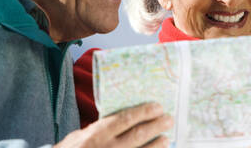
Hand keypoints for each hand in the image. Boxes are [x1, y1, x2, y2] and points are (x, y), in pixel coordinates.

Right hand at [54, 102, 172, 147]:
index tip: (158, 106)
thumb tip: (124, 118)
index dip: (144, 112)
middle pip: (138, 135)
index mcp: (98, 134)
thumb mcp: (81, 134)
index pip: (126, 119)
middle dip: (156, 126)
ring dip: (157, 145)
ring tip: (166, 138)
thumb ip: (101, 127)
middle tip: (169, 119)